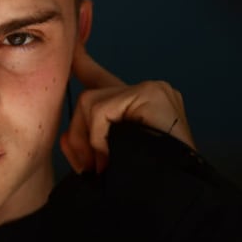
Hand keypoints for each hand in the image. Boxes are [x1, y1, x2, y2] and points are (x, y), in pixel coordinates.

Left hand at [60, 45, 194, 173]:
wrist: (177, 194)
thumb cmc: (143, 184)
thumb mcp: (105, 162)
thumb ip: (85, 145)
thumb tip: (65, 136)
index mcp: (138, 106)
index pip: (101, 79)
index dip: (82, 63)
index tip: (72, 48)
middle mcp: (148, 93)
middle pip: (89, 98)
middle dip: (79, 134)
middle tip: (87, 166)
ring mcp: (153, 90)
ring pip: (90, 102)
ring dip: (88, 140)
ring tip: (104, 165)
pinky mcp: (150, 94)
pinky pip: (101, 110)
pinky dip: (98, 138)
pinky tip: (111, 155)